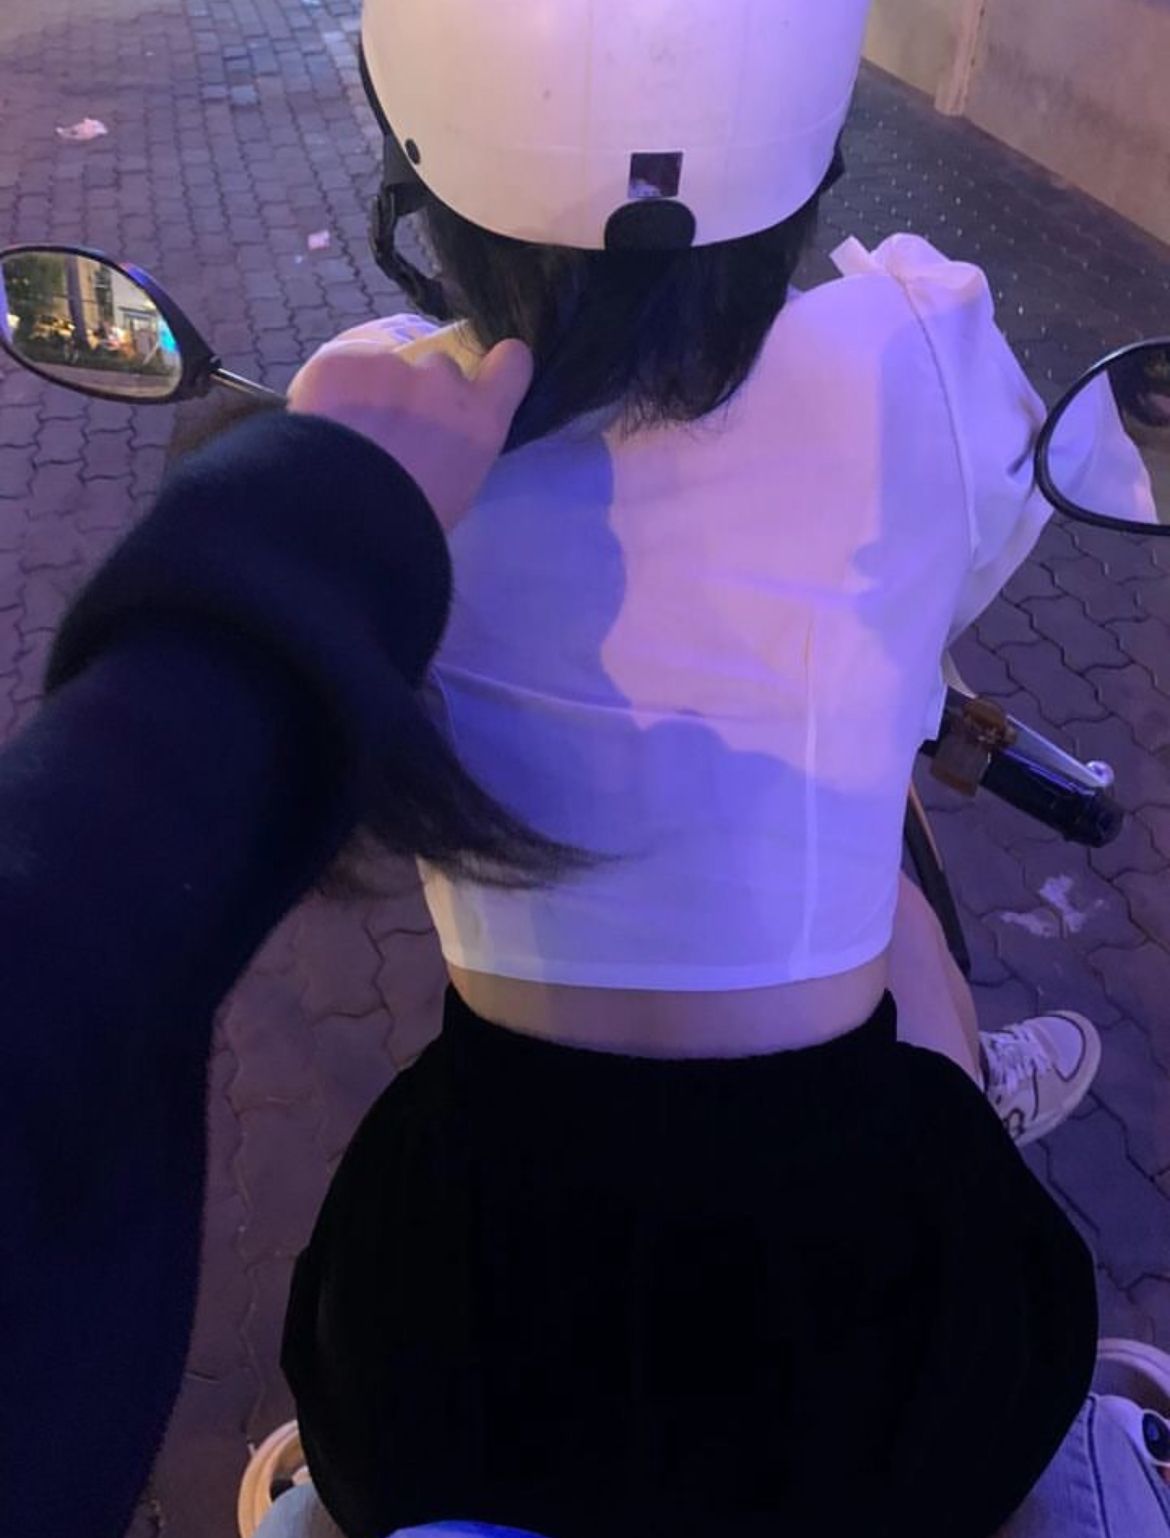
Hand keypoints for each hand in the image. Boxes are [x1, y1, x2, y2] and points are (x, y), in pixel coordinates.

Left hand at [287, 333, 532, 531]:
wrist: (344, 518)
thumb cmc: (409, 527)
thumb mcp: (457, 494)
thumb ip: (458, 452)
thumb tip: (441, 446)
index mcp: (480, 421)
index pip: (511, 363)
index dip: (496, 367)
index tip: (482, 381)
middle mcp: (442, 381)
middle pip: (440, 367)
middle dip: (422, 390)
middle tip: (394, 432)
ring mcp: (390, 364)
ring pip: (386, 366)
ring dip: (373, 390)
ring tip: (346, 435)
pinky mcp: (342, 360)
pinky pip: (341, 367)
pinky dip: (333, 389)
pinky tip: (321, 425)